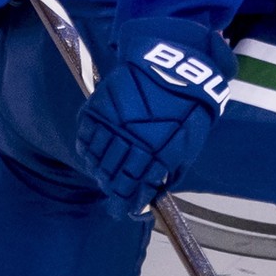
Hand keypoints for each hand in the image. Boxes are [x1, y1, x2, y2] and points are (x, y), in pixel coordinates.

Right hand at [76, 17, 235, 219]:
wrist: (172, 64)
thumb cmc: (188, 106)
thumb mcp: (190, 142)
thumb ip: (172, 170)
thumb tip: (156, 192)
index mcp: (155, 154)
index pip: (134, 191)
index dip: (130, 205)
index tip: (129, 210)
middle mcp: (128, 143)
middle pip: (112, 179)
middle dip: (114, 192)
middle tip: (117, 196)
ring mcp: (110, 126)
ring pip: (96, 161)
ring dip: (100, 173)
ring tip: (106, 177)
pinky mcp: (97, 109)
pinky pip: (85, 139)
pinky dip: (88, 151)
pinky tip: (94, 156)